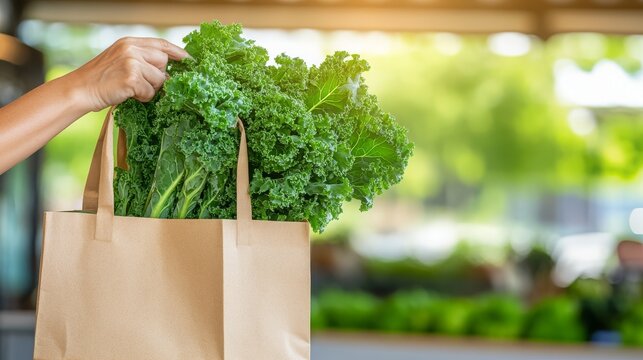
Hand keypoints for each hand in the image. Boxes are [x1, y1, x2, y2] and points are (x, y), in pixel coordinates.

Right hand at [64, 37, 189, 111]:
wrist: (80, 89)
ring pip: (159, 79)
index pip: (161, 44)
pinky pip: (150, 92)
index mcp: (129, 42)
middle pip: (164, 62)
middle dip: (159, 76)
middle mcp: (132, 49)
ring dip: (150, 89)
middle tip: (142, 83)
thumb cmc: (101, 80)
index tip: (190, 60)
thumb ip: (142, 60)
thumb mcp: (121, 61)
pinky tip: (129, 95)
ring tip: (132, 89)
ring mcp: (132, 62)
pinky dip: (143, 97)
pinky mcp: (132, 78)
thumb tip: (168, 73)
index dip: (177, 52)